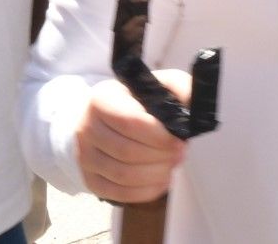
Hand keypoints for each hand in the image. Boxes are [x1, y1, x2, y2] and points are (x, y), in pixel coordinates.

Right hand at [75, 74, 188, 201]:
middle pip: (126, 151)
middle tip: (180, 154)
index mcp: (102, 99)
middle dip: (160, 157)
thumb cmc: (138, 102)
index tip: (180, 140)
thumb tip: (193, 103)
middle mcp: (87, 128)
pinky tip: (160, 181)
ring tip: (171, 166)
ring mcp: (85, 156)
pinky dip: (144, 192)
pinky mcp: (90, 179)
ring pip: (122, 175)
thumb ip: (179, 88)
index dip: (159, 136)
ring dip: (154, 175)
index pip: (130, 122)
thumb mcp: (159, 85)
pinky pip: (117, 193)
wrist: (107, 119)